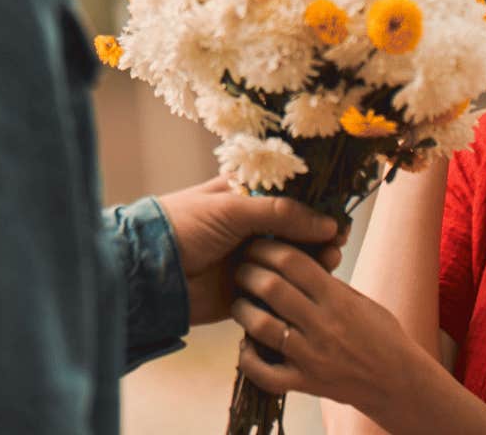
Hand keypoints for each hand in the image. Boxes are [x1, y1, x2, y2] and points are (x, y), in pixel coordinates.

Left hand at [156, 177, 342, 324]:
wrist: (147, 272)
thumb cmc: (184, 226)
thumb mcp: (233, 209)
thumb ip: (281, 214)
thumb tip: (328, 223)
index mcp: (244, 196)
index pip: (291, 197)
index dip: (317, 206)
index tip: (339, 217)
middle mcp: (250, 226)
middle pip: (297, 229)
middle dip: (319, 235)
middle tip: (337, 242)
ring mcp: (250, 258)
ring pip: (293, 259)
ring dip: (314, 260)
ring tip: (328, 261)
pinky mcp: (247, 290)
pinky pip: (280, 288)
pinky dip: (298, 287)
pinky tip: (314, 283)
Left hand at [231, 238, 433, 420]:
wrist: (398, 382)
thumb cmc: (382, 335)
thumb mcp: (361, 301)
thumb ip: (329, 284)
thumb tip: (299, 259)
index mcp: (337, 298)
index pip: (294, 262)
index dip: (268, 247)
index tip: (256, 242)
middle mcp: (323, 325)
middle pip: (273, 288)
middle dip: (249, 271)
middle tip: (241, 267)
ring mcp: (312, 356)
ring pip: (262, 327)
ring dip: (243, 310)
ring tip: (239, 301)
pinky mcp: (305, 383)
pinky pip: (265, 374)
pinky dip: (249, 359)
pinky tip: (245, 346)